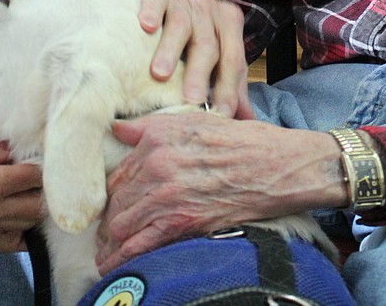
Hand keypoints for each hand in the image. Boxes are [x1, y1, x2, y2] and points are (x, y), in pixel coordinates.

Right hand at [0, 134, 43, 232]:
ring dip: (34, 207)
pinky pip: (3, 236)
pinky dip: (16, 228)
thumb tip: (13, 148)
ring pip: (24, 225)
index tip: (45, 153)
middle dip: (45, 189)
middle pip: (36, 208)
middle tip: (42, 171)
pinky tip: (14, 209)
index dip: (42, 164)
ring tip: (32, 187)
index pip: (32, 179)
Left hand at [94, 112, 343, 272]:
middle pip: (116, 200)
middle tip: (109, 233)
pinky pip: (139, 244)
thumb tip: (118, 128)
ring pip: (120, 224)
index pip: (120, 172)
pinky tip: (113, 266)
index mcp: (157, 139)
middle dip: (109, 220)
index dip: (114, 193)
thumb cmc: (244, 140)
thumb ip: (152, 126)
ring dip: (111, 242)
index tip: (113, 205)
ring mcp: (167, 195)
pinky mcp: (181, 222)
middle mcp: (156, 165)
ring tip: (108, 253)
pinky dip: (121, 258)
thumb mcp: (196, 120)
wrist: (277, 165)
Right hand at [138, 0, 251, 117]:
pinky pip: (157, 1)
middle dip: (200, 74)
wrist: (176, 1)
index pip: (233, 59)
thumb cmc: (198, 37)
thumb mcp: (220, 57)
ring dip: (171, 50)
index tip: (221, 113)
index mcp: (230, 25)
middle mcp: (210, 10)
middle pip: (208, 44)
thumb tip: (246, 119)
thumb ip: (232, 85)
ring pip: (181, 24)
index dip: (229, 88)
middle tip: (191, 100)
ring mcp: (185, 0)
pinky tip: (146, 27)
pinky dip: (152, 13)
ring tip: (160, 74)